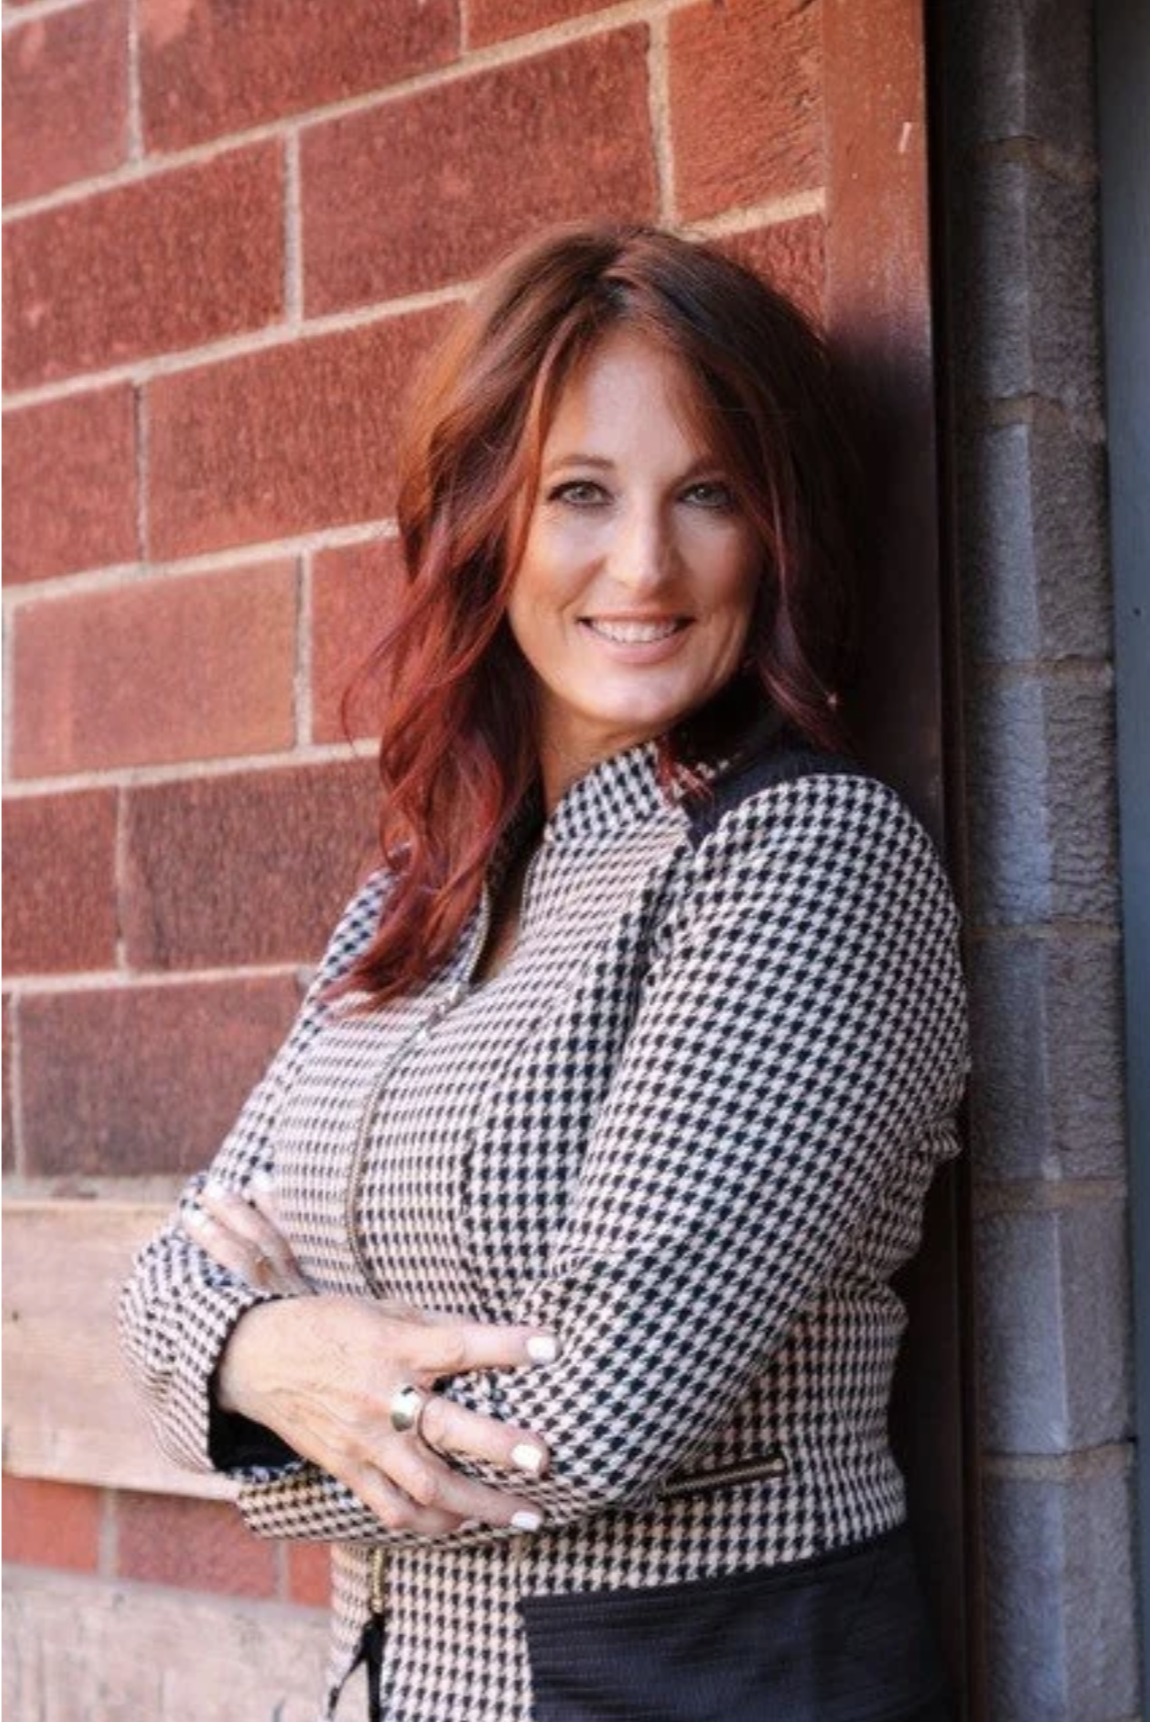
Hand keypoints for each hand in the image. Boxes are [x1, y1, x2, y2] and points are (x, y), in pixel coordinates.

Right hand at [183, 1182, 556, 1535]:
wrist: (256, 1358)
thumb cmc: (327, 1324)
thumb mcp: (381, 1310)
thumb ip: (432, 1327)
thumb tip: (489, 1341)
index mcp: (394, 1347)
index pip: (459, 1345)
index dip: (506, 1345)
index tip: (551, 1345)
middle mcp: (381, 1397)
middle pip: (447, 1429)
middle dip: (499, 1447)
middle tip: (544, 1458)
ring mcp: (363, 1441)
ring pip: (426, 1487)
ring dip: (480, 1505)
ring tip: (528, 1514)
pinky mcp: (347, 1469)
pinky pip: (392, 1509)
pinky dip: (431, 1524)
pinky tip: (464, 1524)